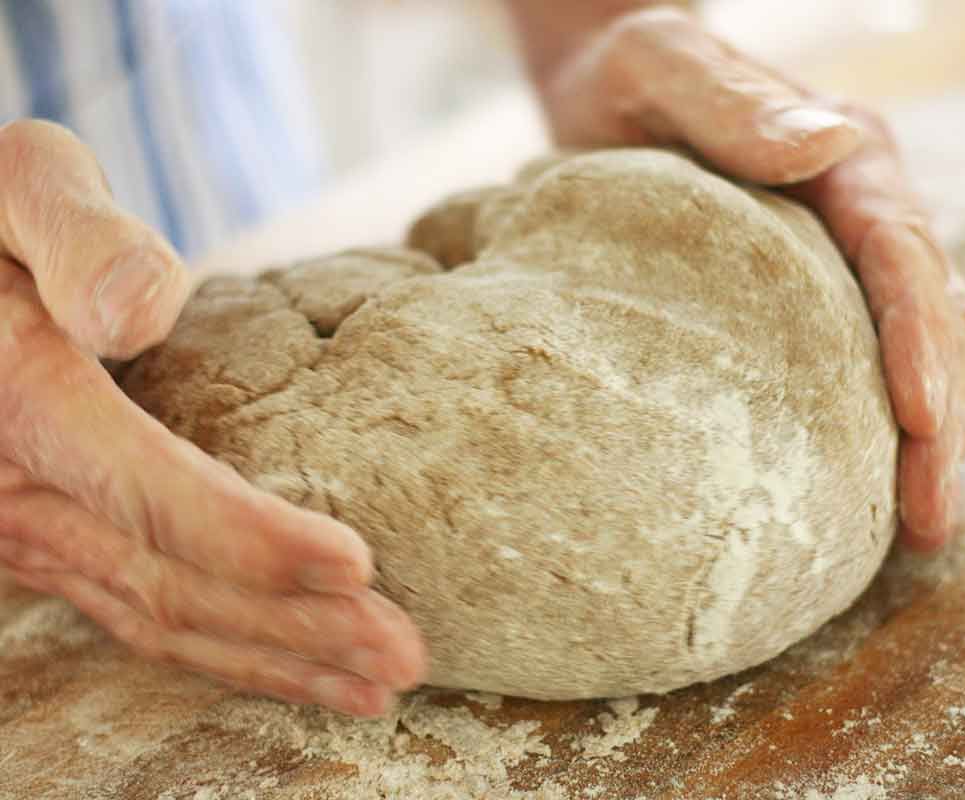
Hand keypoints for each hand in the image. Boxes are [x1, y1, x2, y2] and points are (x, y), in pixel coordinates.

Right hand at [0, 120, 425, 714]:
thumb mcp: (18, 186)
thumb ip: (76, 236)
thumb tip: (137, 312)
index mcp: (26, 406)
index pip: (149, 495)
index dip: (253, 541)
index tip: (358, 565)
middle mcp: (25, 493)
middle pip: (173, 584)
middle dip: (296, 628)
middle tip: (404, 658)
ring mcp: (36, 532)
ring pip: (162, 620)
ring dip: (277, 659)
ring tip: (376, 689)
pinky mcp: (61, 542)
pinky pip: (144, 613)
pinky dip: (229, 649)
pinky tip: (300, 667)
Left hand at [534, 7, 964, 549]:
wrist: (609, 85)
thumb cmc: (630, 71)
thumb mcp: (665, 66)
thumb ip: (737, 103)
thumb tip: (826, 142)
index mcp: (847, 163)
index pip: (901, 255)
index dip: (920, 340)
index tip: (923, 423)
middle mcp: (864, 212)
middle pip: (933, 319)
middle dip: (943, 419)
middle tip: (930, 518)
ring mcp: (845, 261)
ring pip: (921, 352)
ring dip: (930, 438)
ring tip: (921, 528)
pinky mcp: (815, 298)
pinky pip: (865, 364)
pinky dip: (880, 429)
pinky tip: (868, 496)